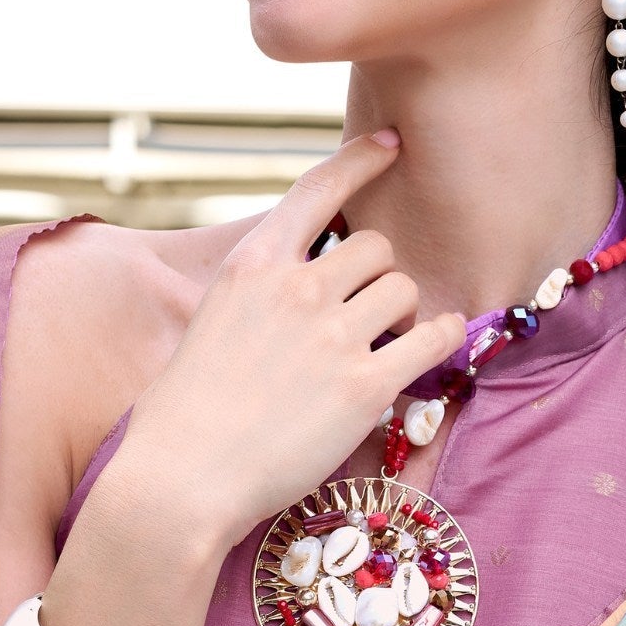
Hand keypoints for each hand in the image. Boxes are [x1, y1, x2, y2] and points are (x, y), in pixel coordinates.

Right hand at [117, 131, 464, 547]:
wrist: (181, 480)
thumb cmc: (183, 415)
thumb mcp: (210, 324)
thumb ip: (258, 295)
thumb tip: (296, 287)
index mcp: (253, 265)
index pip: (317, 189)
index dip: (360, 161)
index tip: (391, 146)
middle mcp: (296, 288)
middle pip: (375, 246)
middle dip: (378, 275)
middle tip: (368, 313)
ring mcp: (334, 335)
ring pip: (404, 288)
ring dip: (404, 311)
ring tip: (386, 341)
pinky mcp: (366, 385)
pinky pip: (434, 338)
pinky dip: (444, 337)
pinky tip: (441, 342)